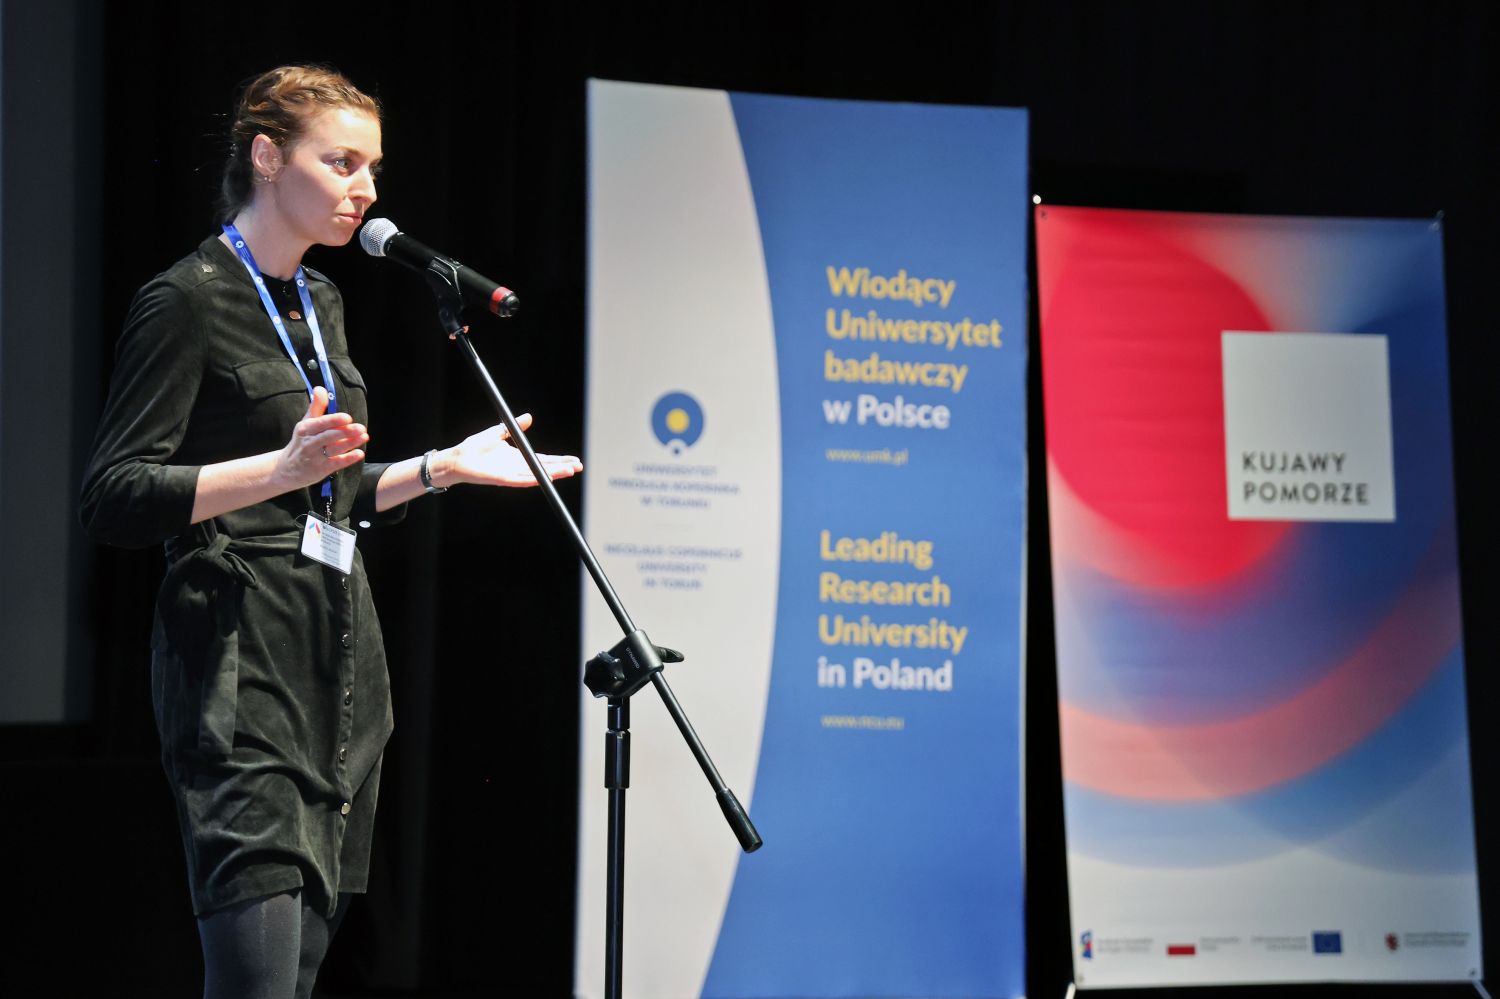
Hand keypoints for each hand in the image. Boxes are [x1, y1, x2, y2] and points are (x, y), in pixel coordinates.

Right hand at [273, 386, 367, 490]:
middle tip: (361, 428)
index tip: (347, 417)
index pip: (320, 423)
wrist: (287, 469)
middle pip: (329, 436)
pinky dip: (348, 459)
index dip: (334, 420)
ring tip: (365, 436)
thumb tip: (320, 388)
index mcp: (305, 429)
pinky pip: (336, 463)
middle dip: (345, 432)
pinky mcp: (321, 469)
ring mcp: (315, 457)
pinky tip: (360, 454)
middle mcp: (309, 442)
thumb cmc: (301, 441)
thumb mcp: (305, 423)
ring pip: (334, 449)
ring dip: (350, 443)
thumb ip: (316, 406)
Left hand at [437, 413, 581, 487]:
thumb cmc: (474, 447)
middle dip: (562, 468)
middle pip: (545, 468)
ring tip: (570, 471)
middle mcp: (518, 468)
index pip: (543, 460)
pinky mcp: (503, 479)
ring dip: (554, 474)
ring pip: (538, 475)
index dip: (559, 460)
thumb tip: (529, 417)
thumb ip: (514, 427)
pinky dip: (535, 479)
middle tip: (579, 467)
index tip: (574, 460)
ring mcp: (512, 475)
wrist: (457, 458)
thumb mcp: (498, 432)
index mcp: (518, 458)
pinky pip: (522, 480)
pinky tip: (547, 477)